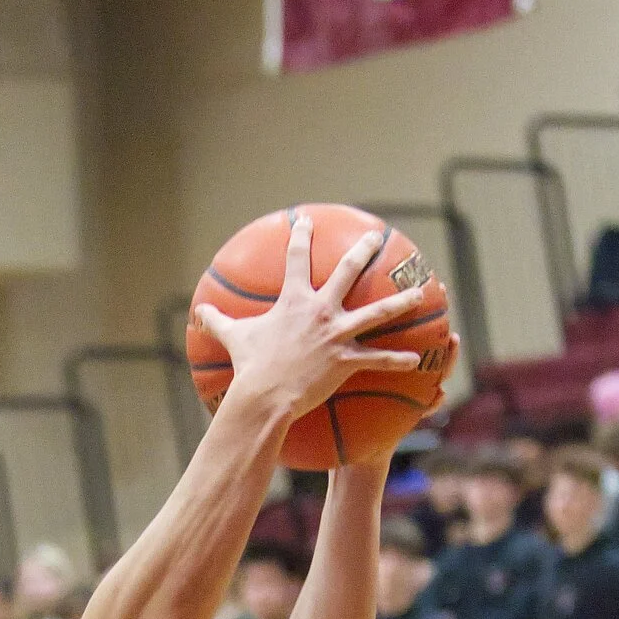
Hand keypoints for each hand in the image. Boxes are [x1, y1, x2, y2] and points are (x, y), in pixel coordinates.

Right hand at [195, 214, 431, 423]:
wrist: (265, 395)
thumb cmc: (249, 367)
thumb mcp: (233, 339)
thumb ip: (218, 322)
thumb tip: (198, 313)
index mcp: (294, 300)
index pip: (297, 258)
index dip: (301, 236)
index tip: (305, 222)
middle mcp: (320, 309)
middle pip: (348, 272)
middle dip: (363, 251)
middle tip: (376, 237)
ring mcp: (336, 334)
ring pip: (376, 312)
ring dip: (400, 301)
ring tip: (419, 292)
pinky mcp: (346, 360)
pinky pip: (377, 359)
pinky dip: (396, 359)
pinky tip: (415, 358)